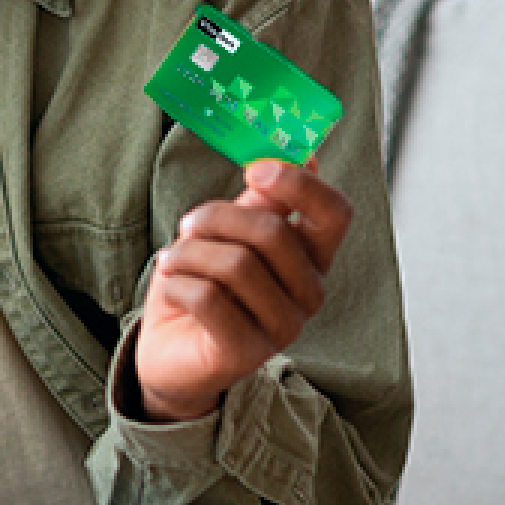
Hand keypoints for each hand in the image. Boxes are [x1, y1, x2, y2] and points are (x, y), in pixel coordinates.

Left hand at [131, 161, 352, 422]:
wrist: (170, 351)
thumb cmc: (203, 283)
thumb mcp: (228, 232)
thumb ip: (261, 199)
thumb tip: (300, 152)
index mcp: (312, 256)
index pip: (334, 213)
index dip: (299, 184)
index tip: (254, 168)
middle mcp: (309, 293)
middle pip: (271, 232)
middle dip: (215, 218)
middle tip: (187, 225)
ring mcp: (283, 327)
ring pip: (234, 264)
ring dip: (187, 253)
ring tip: (172, 260)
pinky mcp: (246, 352)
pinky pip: (206, 297)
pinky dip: (176, 283)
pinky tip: (173, 288)